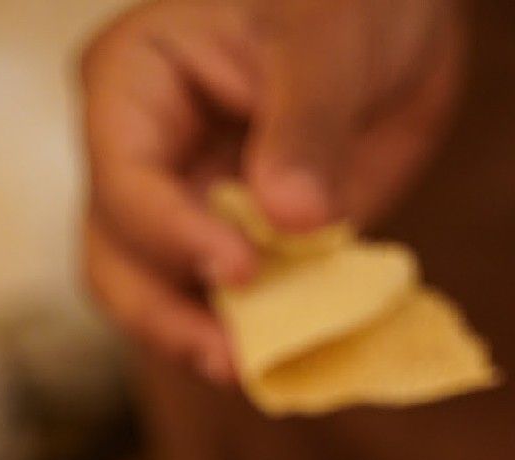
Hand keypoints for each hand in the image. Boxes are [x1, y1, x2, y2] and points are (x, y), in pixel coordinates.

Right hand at [81, 0, 463, 378]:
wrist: (399, 24)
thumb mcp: (326, 34)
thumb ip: (306, 124)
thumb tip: (290, 217)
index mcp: (132, 87)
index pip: (124, 183)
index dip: (174, 237)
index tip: (242, 271)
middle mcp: (139, 162)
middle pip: (115, 263)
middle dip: (166, 317)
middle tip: (231, 357)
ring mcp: (179, 217)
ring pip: (153, 302)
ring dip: (201, 342)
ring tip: (255, 369)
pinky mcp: (229, 258)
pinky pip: (225, 315)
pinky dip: (255, 341)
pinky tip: (291, 357)